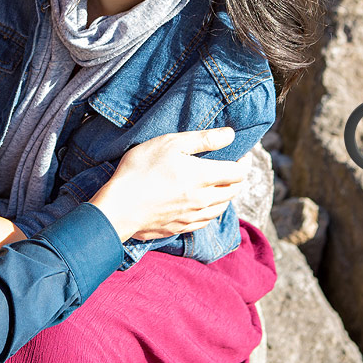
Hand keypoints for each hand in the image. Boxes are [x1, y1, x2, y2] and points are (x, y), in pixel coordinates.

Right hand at [89, 128, 244, 242]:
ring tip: (221, 186)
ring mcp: (193, 216)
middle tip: (233, 169)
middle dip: (237, 179)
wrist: (119, 208)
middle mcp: (204, 199)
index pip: (237, 173)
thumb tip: (230, 135)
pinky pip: (206, 221)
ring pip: (222, 208)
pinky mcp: (181, 227)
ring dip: (226, 196)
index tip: (242, 155)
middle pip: (233, 191)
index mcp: (204, 177)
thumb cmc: (141, 169)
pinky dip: (212, 211)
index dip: (244, 162)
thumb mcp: (170, 144)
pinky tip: (204, 205)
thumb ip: (203, 139)